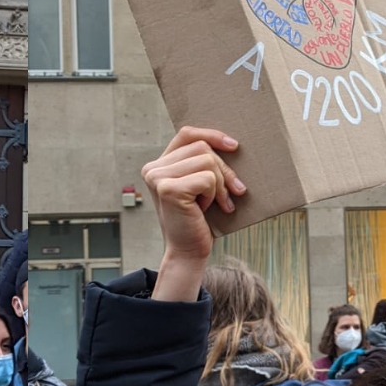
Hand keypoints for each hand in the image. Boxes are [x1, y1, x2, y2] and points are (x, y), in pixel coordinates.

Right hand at [142, 128, 243, 294]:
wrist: (188, 251)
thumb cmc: (198, 219)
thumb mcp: (198, 185)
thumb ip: (201, 163)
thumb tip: (231, 143)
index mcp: (157, 165)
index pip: (186, 134)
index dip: (211, 135)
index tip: (233, 146)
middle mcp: (152, 169)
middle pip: (201, 148)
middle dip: (223, 170)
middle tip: (231, 192)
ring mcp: (158, 178)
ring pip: (207, 161)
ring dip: (219, 185)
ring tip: (213, 203)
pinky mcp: (169, 189)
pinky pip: (207, 178)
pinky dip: (214, 194)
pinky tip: (205, 209)